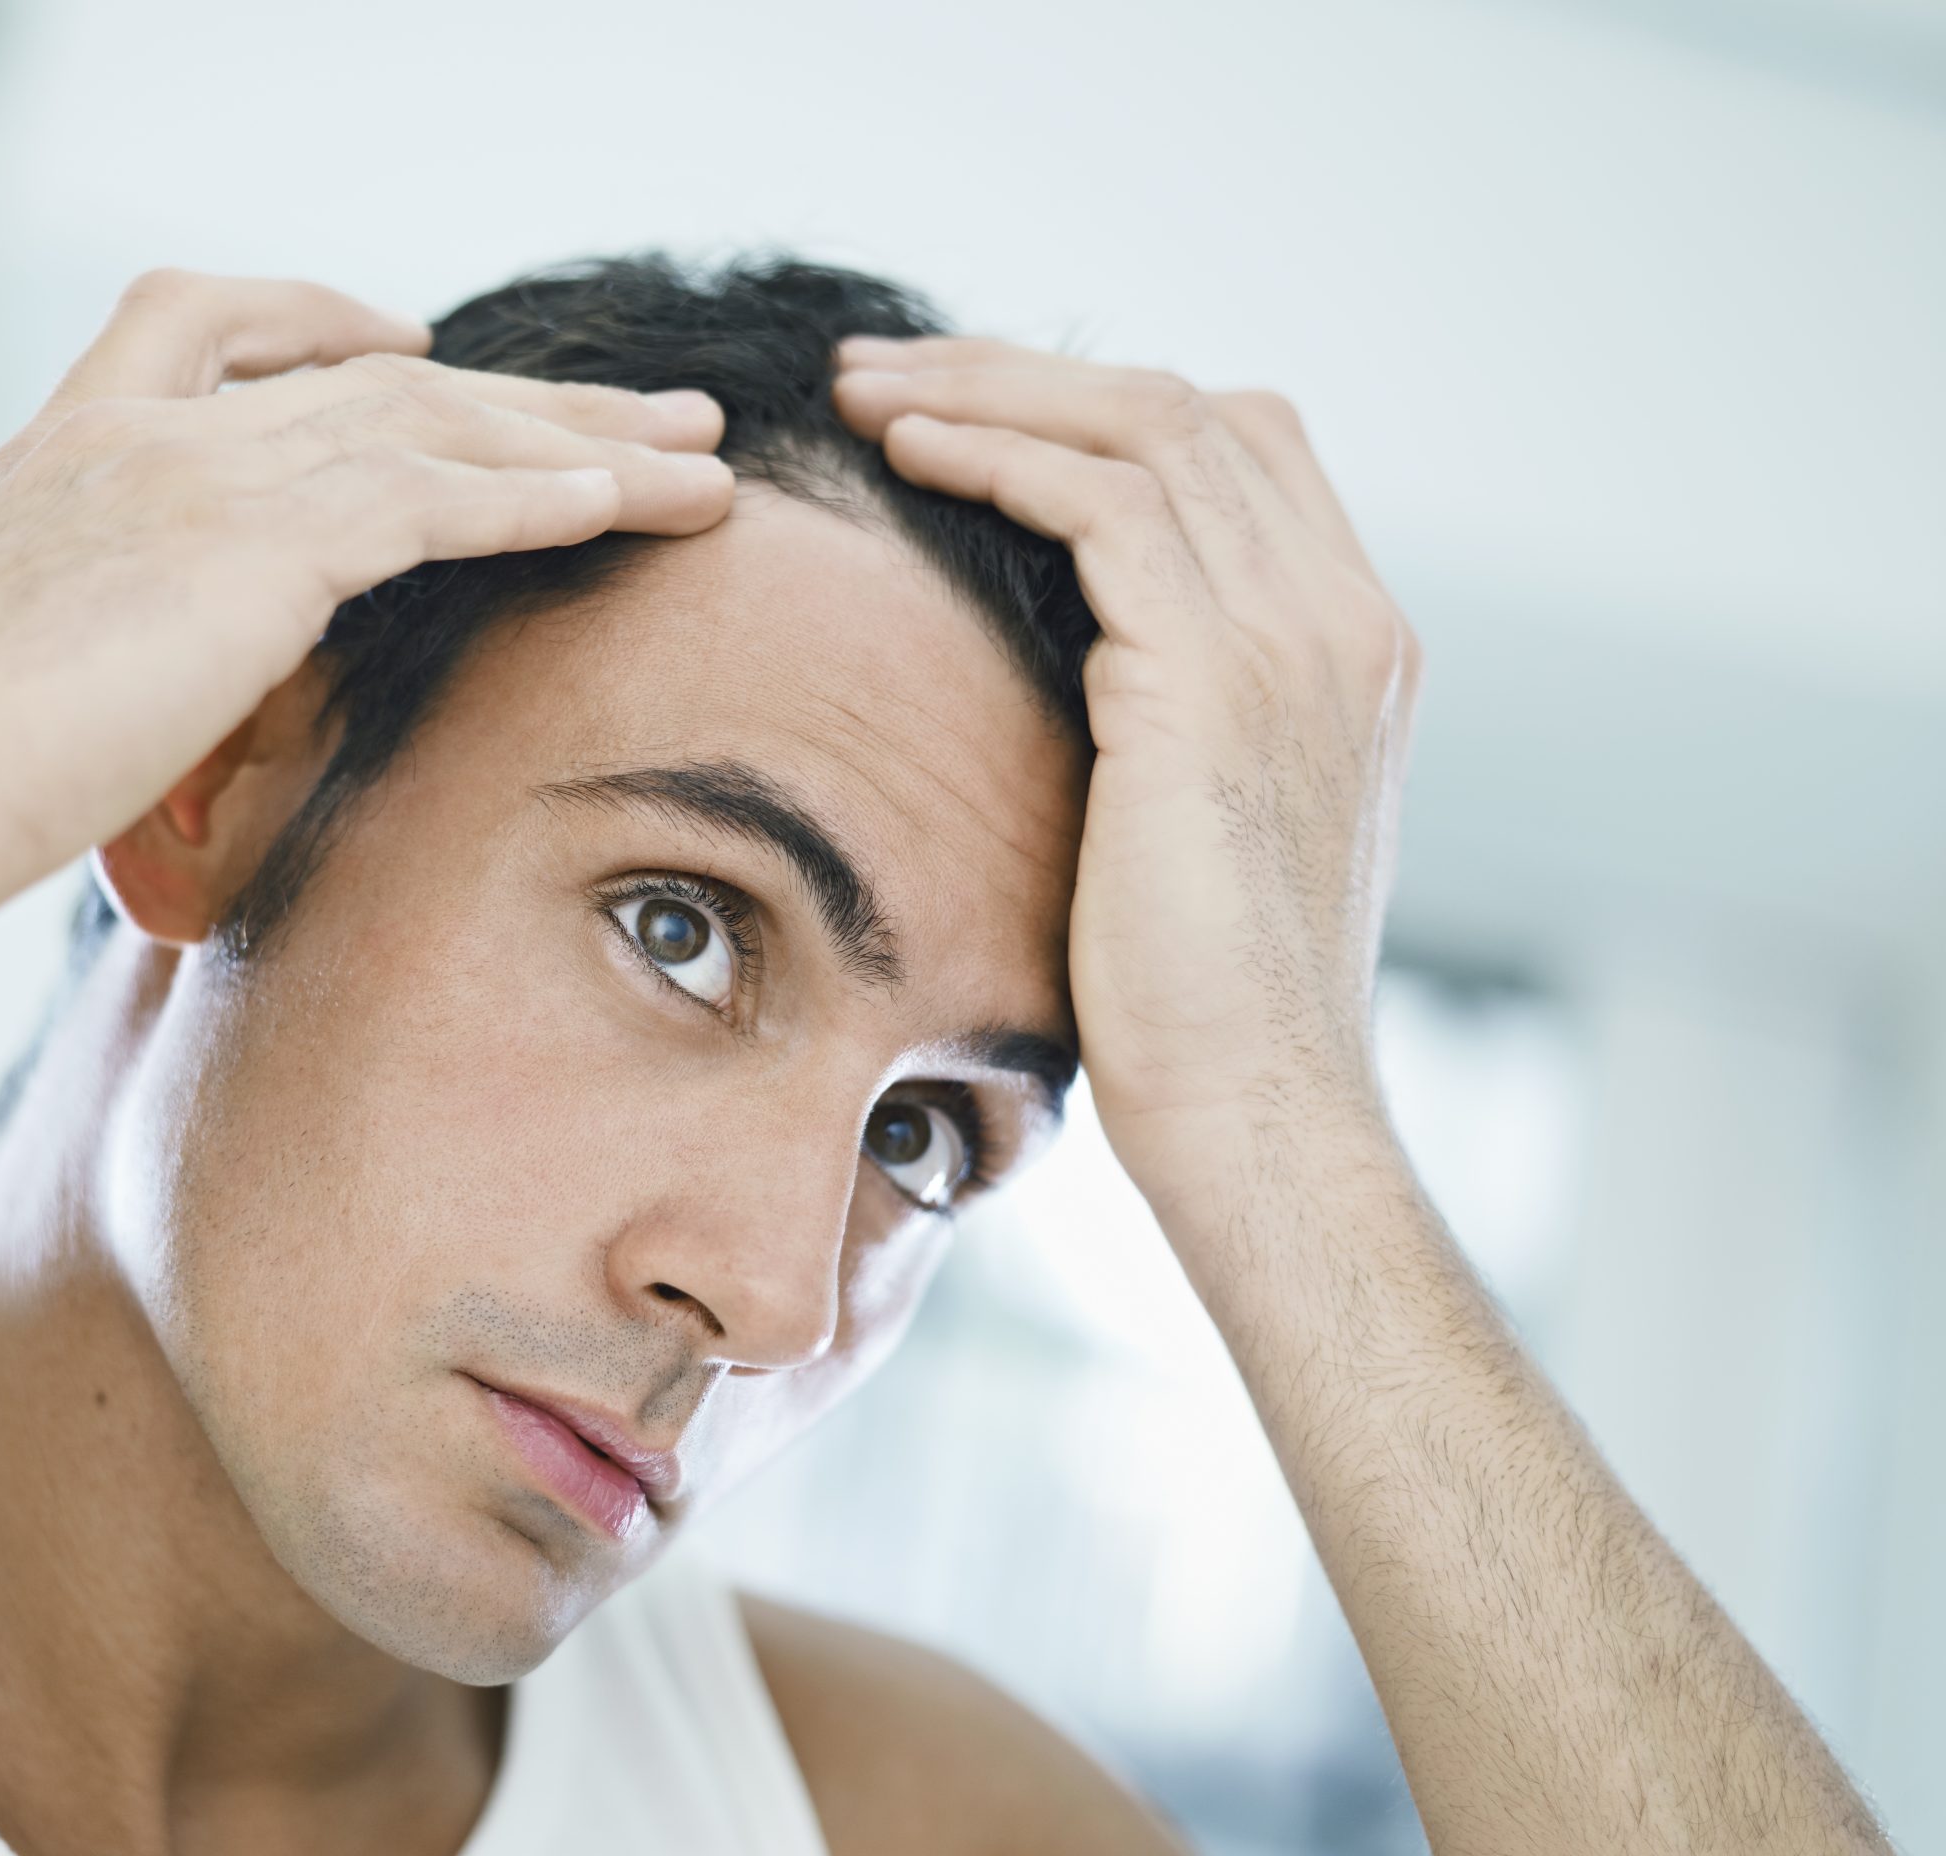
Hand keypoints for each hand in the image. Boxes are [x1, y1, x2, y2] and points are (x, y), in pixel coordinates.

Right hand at [0, 270, 733, 961]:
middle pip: (375, 374)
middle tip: (650, 410)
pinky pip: (435, 500)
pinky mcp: (245, 551)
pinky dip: (545, 496)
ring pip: (434, 425)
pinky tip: (635, 502)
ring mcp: (193, 476)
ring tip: (705, 457)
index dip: (329, 322)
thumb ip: (77, 666)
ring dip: (585, 442)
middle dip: (526, 394)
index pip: (211, 324)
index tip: (415, 339)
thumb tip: (135, 739)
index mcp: (66, 449)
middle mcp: (139, 431)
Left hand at [832, 338, 1419, 1228]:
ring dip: (987, 391)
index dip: (1102, 408)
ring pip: (1138, 427)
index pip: (1244, 449)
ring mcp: (1293, 638)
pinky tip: (901, 453)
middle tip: (891, 373)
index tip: (973, 415)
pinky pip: (1095, 502)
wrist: (1260, 1116)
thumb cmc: (1205, 1013)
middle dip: (1026, 373)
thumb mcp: (1207, 838)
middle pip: (1186, 408)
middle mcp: (1343, 618)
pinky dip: (992, 455)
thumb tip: (1085, 690)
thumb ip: (1178, 732)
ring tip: (866, 391)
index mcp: (1355, 647)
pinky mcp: (1211, 678)